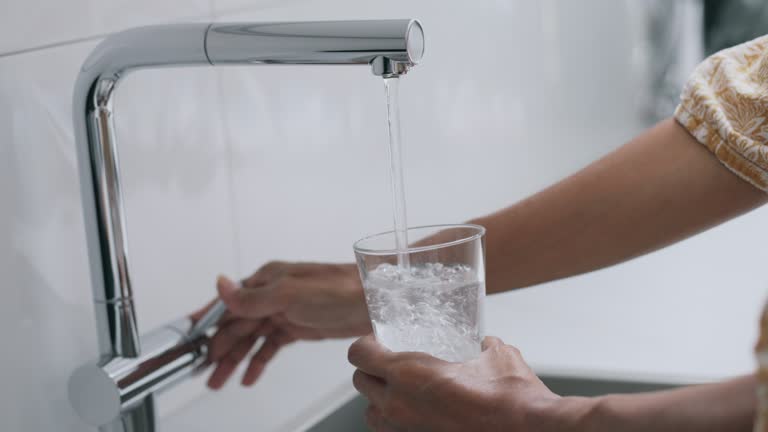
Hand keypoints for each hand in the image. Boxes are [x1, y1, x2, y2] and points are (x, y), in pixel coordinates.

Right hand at [193, 261, 370, 388]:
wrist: (373, 301)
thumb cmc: (337, 289)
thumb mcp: (289, 293)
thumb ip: (252, 296)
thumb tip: (220, 284)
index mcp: (266, 280)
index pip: (228, 303)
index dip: (207, 321)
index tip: (188, 337)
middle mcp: (272, 295)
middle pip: (237, 325)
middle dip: (219, 348)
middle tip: (204, 371)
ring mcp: (285, 312)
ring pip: (251, 339)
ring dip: (235, 359)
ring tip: (219, 381)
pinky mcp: (299, 327)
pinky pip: (271, 346)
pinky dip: (258, 361)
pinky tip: (249, 376)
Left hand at [347, 335, 587, 431]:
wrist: (525, 429)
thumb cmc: (510, 397)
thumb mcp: (496, 355)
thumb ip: (483, 345)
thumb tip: (486, 344)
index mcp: (408, 374)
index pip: (359, 354)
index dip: (365, 344)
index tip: (377, 340)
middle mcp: (400, 404)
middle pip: (360, 382)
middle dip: (370, 369)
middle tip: (388, 361)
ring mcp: (408, 429)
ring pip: (372, 413)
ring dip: (379, 398)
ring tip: (398, 389)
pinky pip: (394, 431)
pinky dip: (398, 420)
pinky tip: (420, 411)